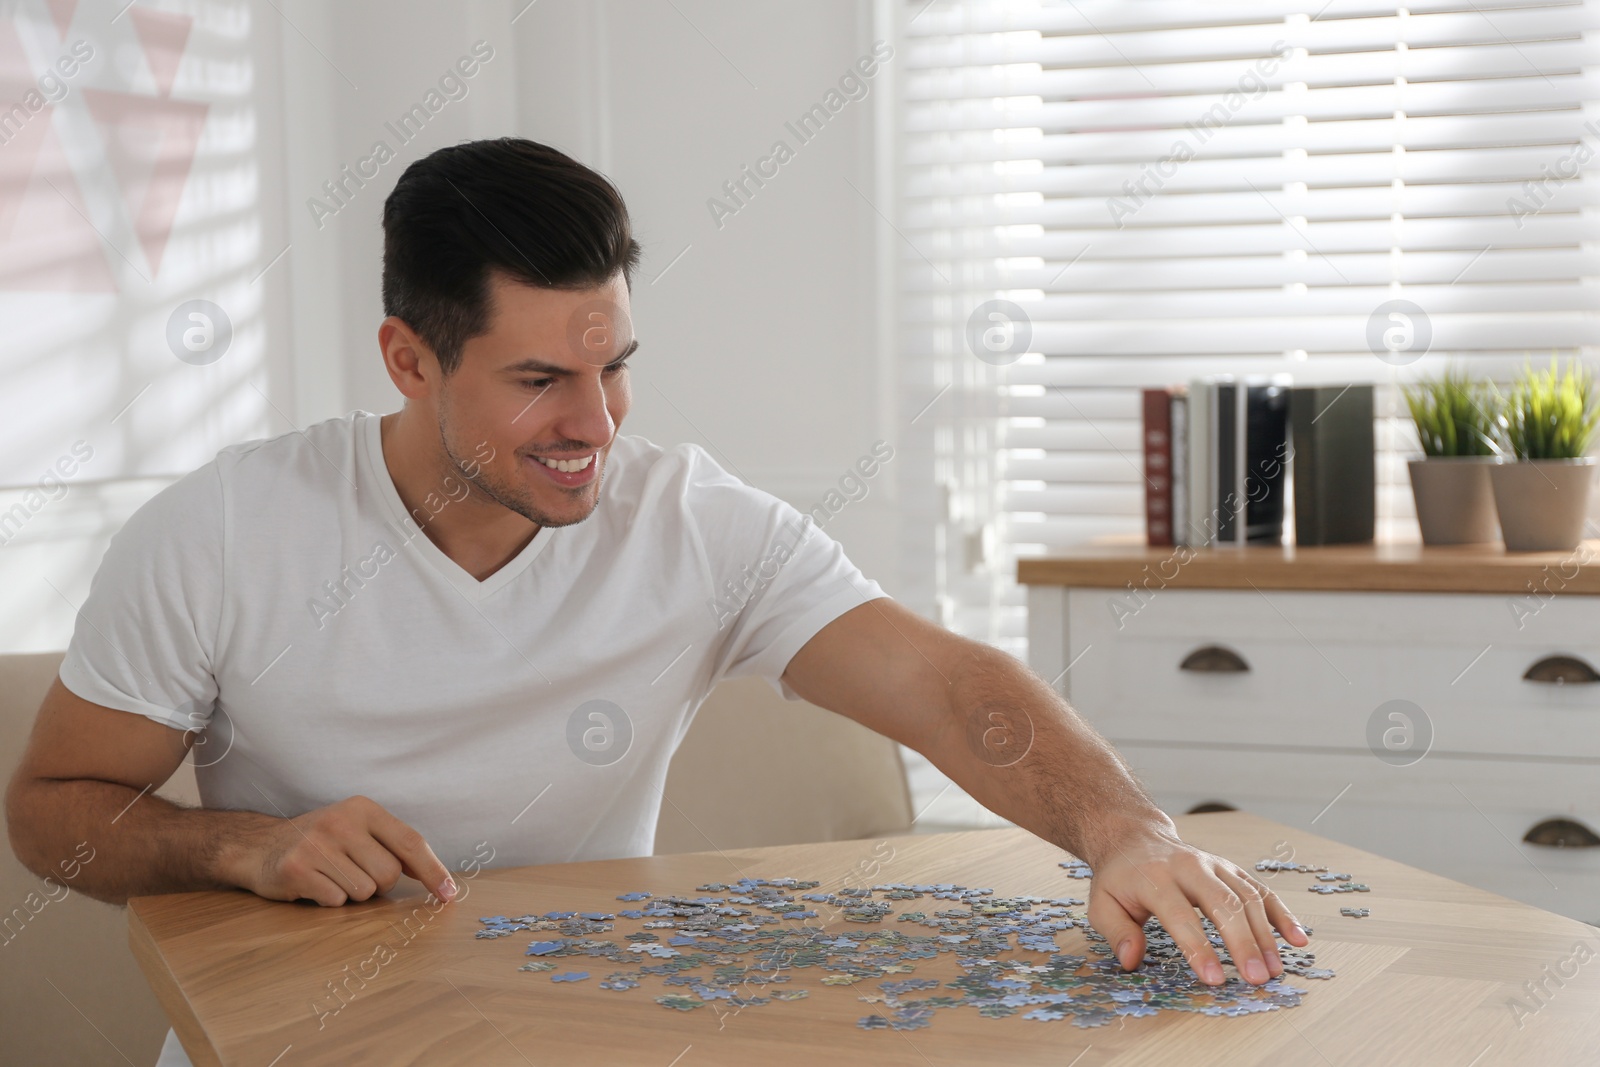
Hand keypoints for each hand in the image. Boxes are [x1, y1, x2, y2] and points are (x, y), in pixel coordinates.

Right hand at [221, 795, 456, 906]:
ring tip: (331, 876)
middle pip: (389, 874)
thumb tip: (441, 880)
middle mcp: (341, 821)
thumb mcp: (358, 831)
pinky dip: (329, 900)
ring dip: (351, 894)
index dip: (434, 871)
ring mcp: (317, 844)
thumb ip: (394, 848)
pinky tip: (313, 885)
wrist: (260, 847)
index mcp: (363, 809)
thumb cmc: (322, 843)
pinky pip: (335, 901)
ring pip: (364, 892)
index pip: (410, 843)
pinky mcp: (296, 868)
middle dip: (378, 884)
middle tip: (352, 872)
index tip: (450, 895)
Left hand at [1084, 821, 1308, 985]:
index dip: (1199, 948)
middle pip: (1223, 904)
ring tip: (1274, 970)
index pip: (1181, 915)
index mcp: (1155, 877)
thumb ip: (1117, 932)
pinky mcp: (1231, 869)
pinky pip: (1261, 890)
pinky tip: (1297, 938)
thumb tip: (1131, 960)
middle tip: (1256, 979)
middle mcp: (1189, 867)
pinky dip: (1281, 913)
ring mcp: (1214, 865)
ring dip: (1265, 934)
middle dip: (1242, 943)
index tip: (1214, 979)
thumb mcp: (1102, 904)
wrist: (1134, 838)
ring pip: (1247, 896)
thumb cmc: (1120, 879)